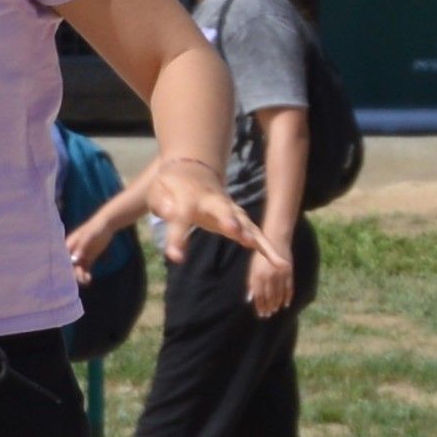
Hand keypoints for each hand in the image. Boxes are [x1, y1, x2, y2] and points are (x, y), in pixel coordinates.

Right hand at [63, 206, 125, 281]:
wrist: (107, 225)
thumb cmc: (95, 228)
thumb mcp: (88, 236)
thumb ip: (81, 247)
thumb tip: (74, 259)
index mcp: (69, 244)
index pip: (62, 258)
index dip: (62, 267)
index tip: (65, 276)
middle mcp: (73, 251)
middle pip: (69, 265)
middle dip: (73, 273)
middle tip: (81, 278)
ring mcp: (81, 255)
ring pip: (77, 269)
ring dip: (80, 276)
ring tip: (87, 280)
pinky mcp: (88, 258)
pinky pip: (85, 269)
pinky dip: (86, 275)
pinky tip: (89, 279)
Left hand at [141, 154, 268, 273]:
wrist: (193, 171)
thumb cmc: (171, 186)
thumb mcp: (157, 192)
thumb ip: (161, 203)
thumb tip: (168, 212)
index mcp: (187, 198)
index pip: (181, 216)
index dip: (177, 236)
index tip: (175, 256)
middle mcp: (212, 202)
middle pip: (222, 210)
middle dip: (229, 220)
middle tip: (234, 231)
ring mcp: (229, 209)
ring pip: (246, 223)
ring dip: (258, 239)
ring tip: (274, 261)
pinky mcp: (239, 219)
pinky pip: (255, 233)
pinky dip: (267, 247)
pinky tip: (280, 265)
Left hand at [246, 241, 296, 317]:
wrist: (275, 241)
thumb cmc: (261, 256)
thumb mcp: (252, 269)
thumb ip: (251, 284)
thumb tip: (249, 299)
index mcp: (257, 275)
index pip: (258, 295)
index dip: (259, 306)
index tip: (261, 313)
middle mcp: (268, 276)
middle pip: (269, 296)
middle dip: (268, 307)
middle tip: (268, 315)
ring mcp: (279, 275)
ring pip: (279, 294)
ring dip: (277, 304)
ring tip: (275, 310)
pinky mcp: (289, 272)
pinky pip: (289, 288)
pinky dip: (288, 297)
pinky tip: (286, 304)